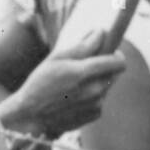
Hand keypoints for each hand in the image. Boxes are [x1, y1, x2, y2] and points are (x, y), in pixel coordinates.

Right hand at [10, 30, 125, 135]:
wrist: (30, 117)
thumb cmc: (39, 84)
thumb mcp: (56, 59)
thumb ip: (82, 46)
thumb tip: (101, 32)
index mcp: (85, 73)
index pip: (119, 62)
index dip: (116, 55)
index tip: (110, 52)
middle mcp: (96, 90)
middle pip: (114, 73)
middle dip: (104, 68)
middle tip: (85, 67)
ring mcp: (97, 104)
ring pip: (107, 86)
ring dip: (97, 82)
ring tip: (74, 85)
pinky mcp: (95, 114)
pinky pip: (100, 99)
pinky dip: (92, 96)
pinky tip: (74, 98)